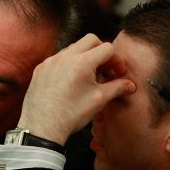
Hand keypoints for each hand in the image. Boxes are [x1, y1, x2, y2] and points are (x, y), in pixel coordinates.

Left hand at [17, 33, 135, 143]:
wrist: (42, 128)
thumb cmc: (70, 115)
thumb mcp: (99, 100)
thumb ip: (117, 88)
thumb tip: (129, 85)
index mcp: (81, 62)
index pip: (107, 48)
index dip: (117, 60)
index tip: (118, 73)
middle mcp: (64, 57)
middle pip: (90, 40)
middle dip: (101, 52)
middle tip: (106, 69)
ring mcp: (49, 62)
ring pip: (72, 48)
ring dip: (84, 57)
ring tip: (88, 76)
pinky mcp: (40, 70)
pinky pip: (57, 59)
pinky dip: (68, 64)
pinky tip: (70, 81)